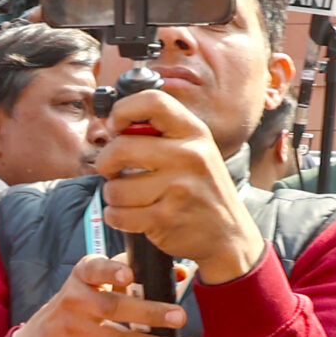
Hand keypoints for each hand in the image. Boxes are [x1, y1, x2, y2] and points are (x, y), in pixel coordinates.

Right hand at [11, 254, 195, 336]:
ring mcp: (80, 334)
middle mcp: (76, 303)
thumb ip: (134, 268)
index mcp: (82, 277)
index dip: (110, 273)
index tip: (129, 276)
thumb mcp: (97, 278)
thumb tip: (180, 273)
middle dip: (149, 313)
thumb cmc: (84, 299)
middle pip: (112, 309)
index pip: (93, 271)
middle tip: (180, 316)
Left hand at [93, 88, 268, 282]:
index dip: (123, 110)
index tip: (114, 125)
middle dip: (105, 163)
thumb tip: (110, 121)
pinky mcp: (166, 216)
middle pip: (121, 148)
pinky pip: (119, 214)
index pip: (153, 101)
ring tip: (130, 198)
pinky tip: (132, 216)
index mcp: (194, 132)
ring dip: (113, 196)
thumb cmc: (202, 190)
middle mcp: (189, 155)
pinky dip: (117, 217)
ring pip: (115, 187)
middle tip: (112, 171)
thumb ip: (160, 135)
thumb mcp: (194, 151)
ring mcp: (179, 187)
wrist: (230, 235)